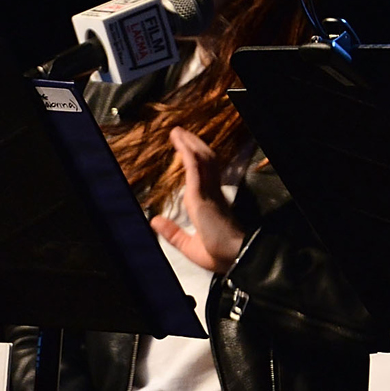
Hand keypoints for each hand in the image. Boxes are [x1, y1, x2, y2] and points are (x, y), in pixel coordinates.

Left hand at [148, 127, 246, 273]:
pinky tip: (182, 145)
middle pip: (204, 162)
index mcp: (211, 204)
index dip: (196, 159)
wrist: (234, 258)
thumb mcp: (189, 245)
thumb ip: (173, 233)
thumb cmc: (220, 255)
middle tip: (179, 132)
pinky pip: (196, 171)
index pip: (204, 174)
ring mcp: (208, 194)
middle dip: (192, 145)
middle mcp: (212, 194)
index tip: (185, 148)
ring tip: (178, 133)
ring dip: (190, 144)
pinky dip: (189, 157)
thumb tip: (155, 220)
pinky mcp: (203, 197)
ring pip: (201, 161)